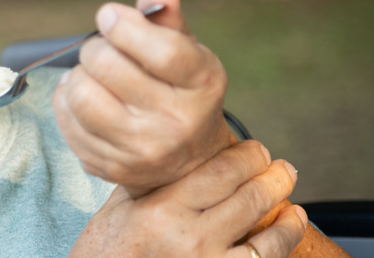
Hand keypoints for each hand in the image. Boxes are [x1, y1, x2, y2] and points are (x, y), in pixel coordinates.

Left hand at [53, 0, 231, 195]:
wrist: (184, 163)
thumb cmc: (178, 90)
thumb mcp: (184, 51)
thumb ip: (167, 15)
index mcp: (203, 84)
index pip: (161, 49)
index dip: (124, 25)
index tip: (108, 15)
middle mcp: (177, 122)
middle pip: (108, 66)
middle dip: (96, 48)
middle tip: (102, 50)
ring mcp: (143, 150)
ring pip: (81, 95)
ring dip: (77, 75)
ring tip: (92, 76)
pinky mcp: (111, 167)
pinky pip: (67, 121)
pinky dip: (66, 102)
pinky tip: (84, 99)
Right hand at [70, 140, 307, 256]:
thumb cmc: (105, 252)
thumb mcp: (119, 207)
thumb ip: (152, 180)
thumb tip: (185, 153)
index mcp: (159, 209)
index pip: (219, 170)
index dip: (247, 155)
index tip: (255, 149)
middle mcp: (188, 238)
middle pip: (248, 196)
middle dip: (273, 176)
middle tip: (281, 167)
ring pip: (266, 233)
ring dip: (287, 212)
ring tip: (291, 199)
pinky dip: (284, 240)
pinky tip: (289, 226)